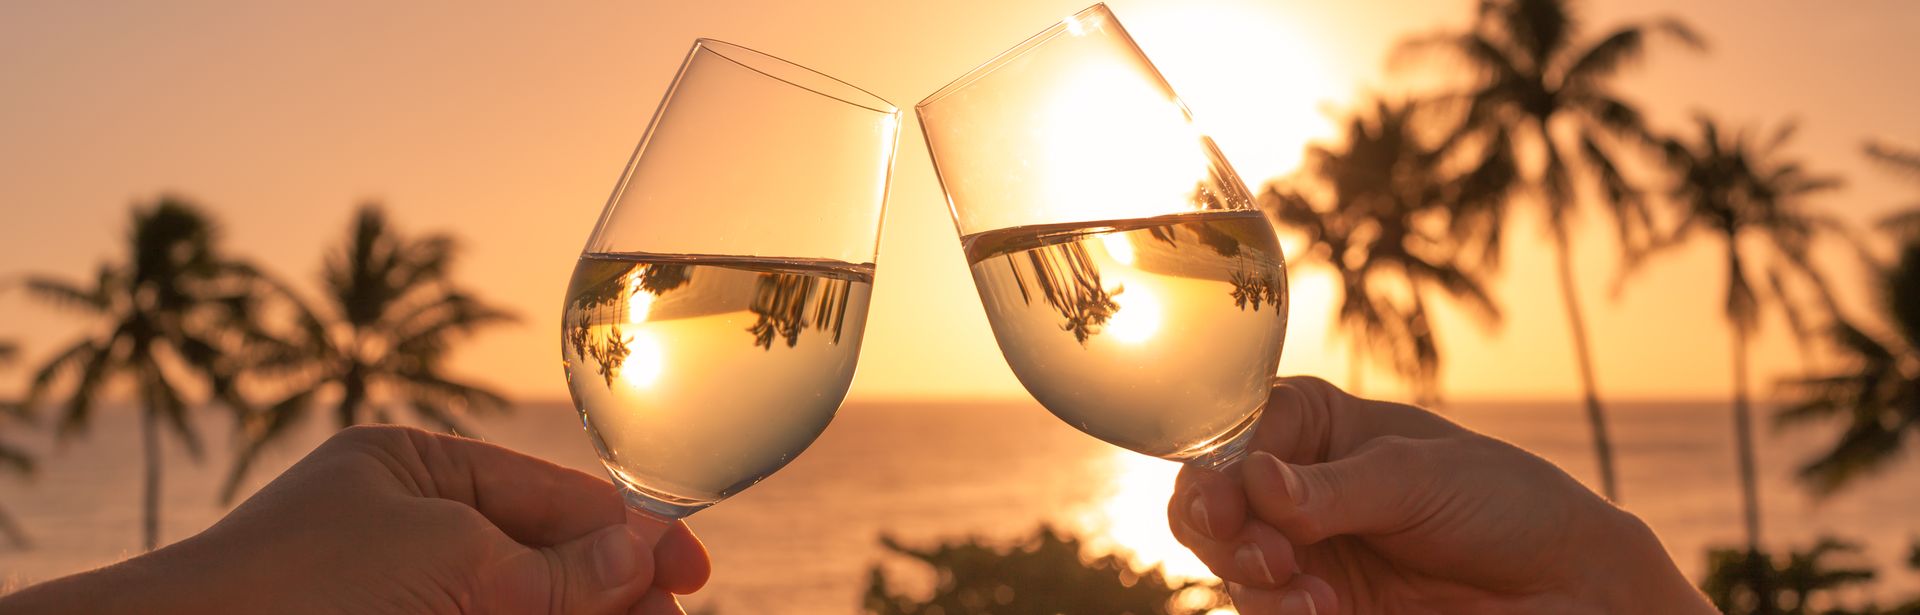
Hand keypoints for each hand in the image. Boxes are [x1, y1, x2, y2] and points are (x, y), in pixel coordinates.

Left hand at [1, 425, 709, 613]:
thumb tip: (649, 552)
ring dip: (584, 611)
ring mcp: (397, 584)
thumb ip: (559, 570)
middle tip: (674, 613)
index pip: (546, 492)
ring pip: (518, 598)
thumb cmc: (304, 588)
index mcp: (413, 466)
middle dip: (612, 585)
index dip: (626, 529)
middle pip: (541, 552)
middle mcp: (407, 522)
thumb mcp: (455, 564)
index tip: (691, 567)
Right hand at [1168, 377, 1713, 613]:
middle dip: (1224, 531)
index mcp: (1316, 427)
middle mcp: (1298, 486)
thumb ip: (1330, 486)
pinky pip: (1266, 608)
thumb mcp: (1417, 475)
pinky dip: (1277, 612)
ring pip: (1229, 563)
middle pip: (1211, 503)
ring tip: (1307, 595)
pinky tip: (1321, 610)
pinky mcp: (1322, 605)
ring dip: (1251, 581)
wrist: (1570, 587)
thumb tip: (1255, 483)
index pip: (1232, 437)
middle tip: (1266, 556)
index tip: (1229, 504)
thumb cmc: (1505, 502)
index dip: (1216, 470)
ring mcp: (1307, 549)